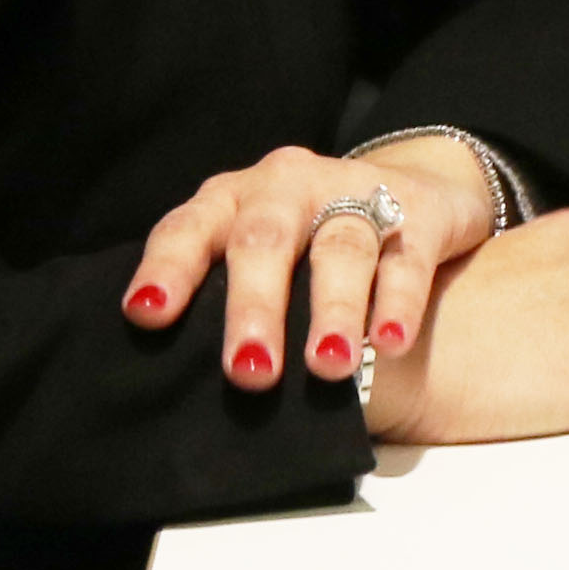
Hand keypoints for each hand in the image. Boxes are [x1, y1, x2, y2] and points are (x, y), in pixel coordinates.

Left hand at [124, 134, 503, 390]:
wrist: (414, 185)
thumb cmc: (307, 241)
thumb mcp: (258, 256)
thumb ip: (222, 296)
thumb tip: (179, 384)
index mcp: (231, 201)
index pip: (187, 230)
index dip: (167, 270)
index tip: (148, 316)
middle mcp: (287, 187)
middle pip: (265, 240)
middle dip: (255, 306)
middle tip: (250, 373)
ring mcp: (356, 191)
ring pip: (341, 247)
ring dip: (333, 308)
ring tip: (327, 365)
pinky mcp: (420, 210)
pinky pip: (407, 259)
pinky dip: (399, 303)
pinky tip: (391, 342)